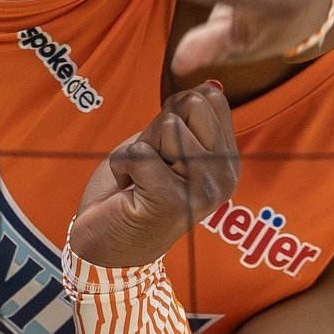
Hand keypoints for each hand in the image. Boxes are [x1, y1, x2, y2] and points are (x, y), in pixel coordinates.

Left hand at [69, 83, 240, 268]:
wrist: (106, 248)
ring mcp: (204, 191)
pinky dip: (120, 167)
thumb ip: (187, 118)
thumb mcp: (164, 146)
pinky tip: (128, 192)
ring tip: (141, 181)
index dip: (173, 114)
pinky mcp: (173, 201)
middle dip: (157, 129)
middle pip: (191, 105)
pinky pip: (139, 153)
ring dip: (139, 150)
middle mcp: (225, 177)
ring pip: (167, 126)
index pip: (208, 99)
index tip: (164, 150)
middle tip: (150, 166)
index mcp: (227, 161)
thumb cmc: (133, 192)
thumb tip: (213, 85)